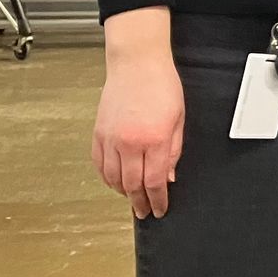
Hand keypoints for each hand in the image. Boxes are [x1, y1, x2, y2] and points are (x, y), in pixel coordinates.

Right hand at [92, 12, 185, 220]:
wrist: (137, 64)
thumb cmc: (162, 85)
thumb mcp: (179, 119)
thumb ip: (174, 150)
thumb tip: (169, 176)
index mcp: (155, 140)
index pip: (155, 181)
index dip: (158, 200)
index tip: (160, 209)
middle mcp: (130, 143)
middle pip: (132, 185)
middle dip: (140, 202)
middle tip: (145, 211)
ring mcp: (111, 139)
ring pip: (113, 178)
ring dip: (123, 192)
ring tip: (132, 198)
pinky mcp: (98, 134)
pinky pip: (100, 165)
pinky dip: (107, 178)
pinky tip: (115, 182)